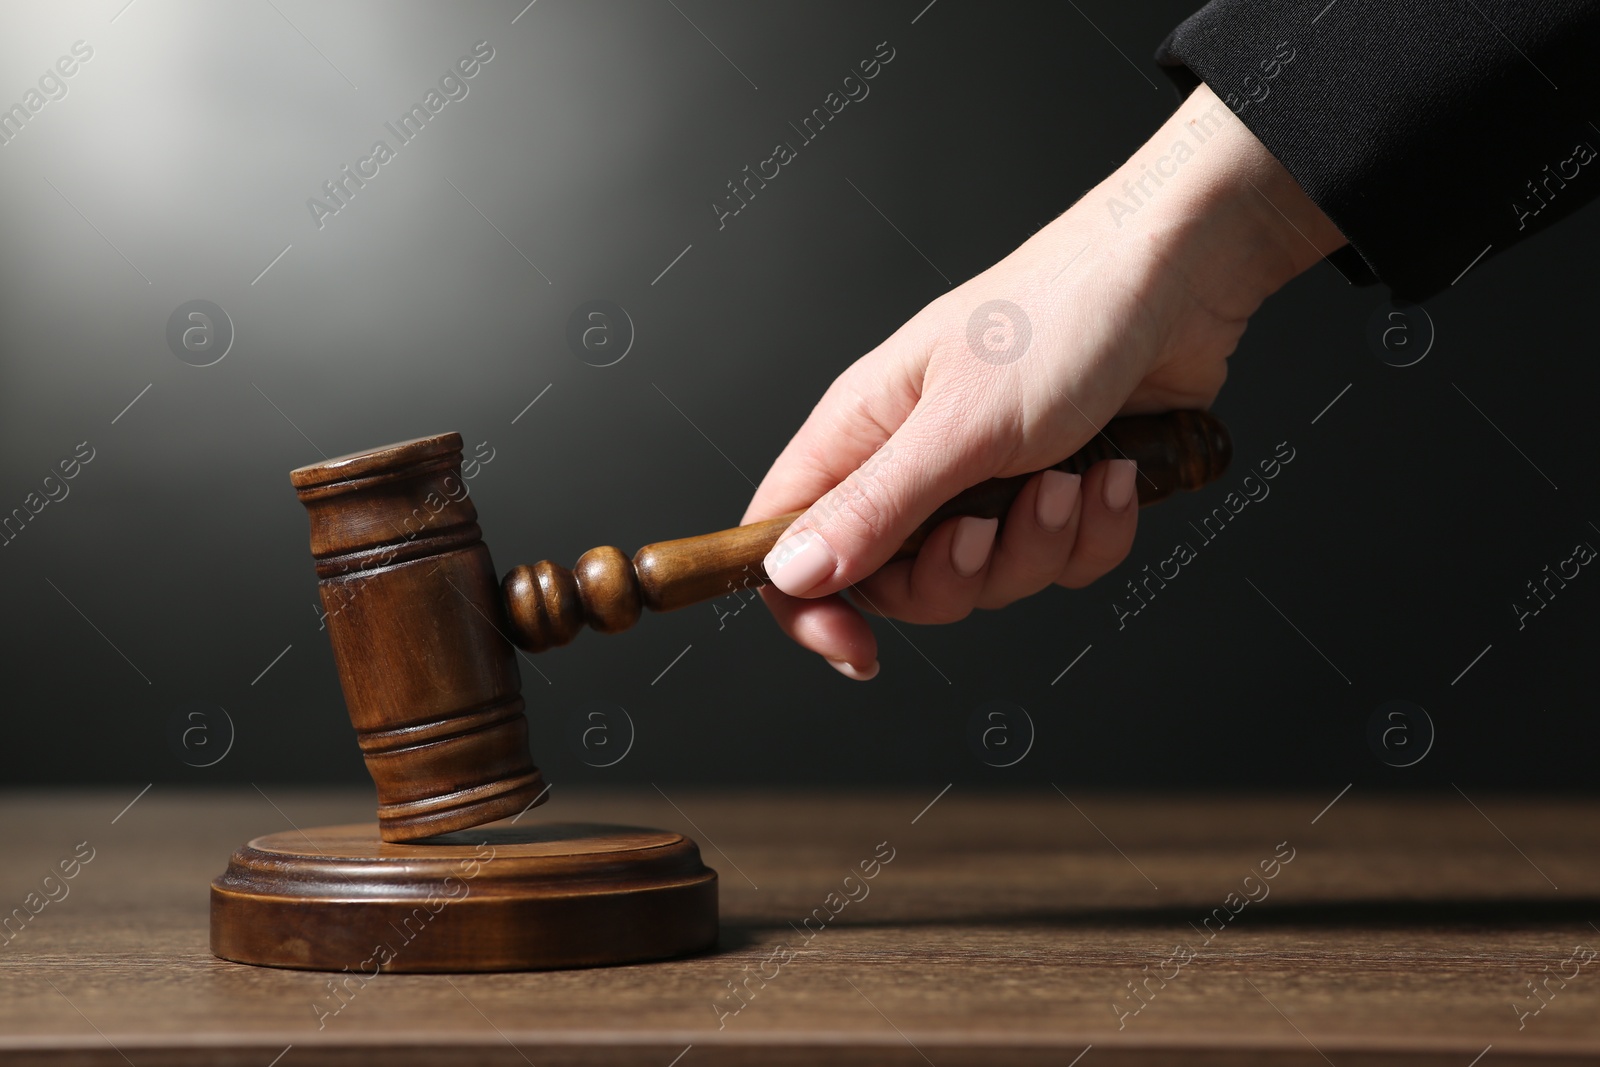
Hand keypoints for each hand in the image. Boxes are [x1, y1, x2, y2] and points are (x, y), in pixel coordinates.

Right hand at [741, 84, 1345, 678]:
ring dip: (1041, 542)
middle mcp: (914, 461)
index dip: (808, 605)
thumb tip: (791, 575)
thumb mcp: (959, 426)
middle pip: (896, 583)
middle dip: (958, 573)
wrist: (1180, 278)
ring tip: (1068, 476)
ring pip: (988, 579)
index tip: (858, 647)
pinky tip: (1113, 471)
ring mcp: (986, 480)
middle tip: (988, 525)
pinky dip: (1095, 528)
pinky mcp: (1055, 490)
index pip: (786, 539)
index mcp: (861, 431)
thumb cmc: (1060, 316)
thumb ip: (876, 509)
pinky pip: (1060, 561)